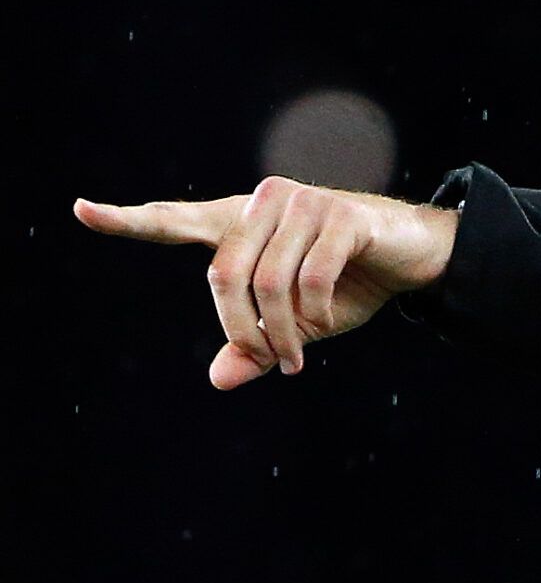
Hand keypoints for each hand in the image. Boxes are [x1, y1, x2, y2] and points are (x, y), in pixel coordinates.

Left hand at [73, 176, 460, 389]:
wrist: (414, 256)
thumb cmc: (350, 284)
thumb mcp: (298, 324)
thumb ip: (256, 346)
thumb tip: (219, 379)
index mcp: (242, 221)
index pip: (177, 219)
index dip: (130, 220)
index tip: (83, 212)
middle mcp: (263, 203)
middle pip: (225, 275)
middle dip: (242, 329)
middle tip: (268, 362)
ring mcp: (303, 204)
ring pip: (269, 282)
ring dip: (283, 332)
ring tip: (297, 357)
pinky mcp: (341, 215)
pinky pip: (312, 279)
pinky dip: (315, 314)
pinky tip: (324, 326)